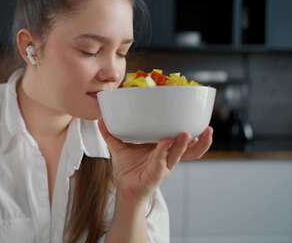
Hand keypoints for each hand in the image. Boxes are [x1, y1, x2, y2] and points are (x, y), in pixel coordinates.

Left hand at [97, 118, 212, 202]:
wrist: (123, 189)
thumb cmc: (128, 169)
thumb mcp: (121, 147)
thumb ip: (111, 134)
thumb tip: (101, 119)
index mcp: (166, 151)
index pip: (185, 143)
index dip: (197, 136)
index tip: (204, 124)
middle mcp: (168, 159)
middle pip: (190, 151)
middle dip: (201, 142)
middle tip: (207, 129)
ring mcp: (163, 168)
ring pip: (178, 156)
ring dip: (183, 145)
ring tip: (186, 134)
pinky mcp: (154, 176)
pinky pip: (161, 163)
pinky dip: (163, 152)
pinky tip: (164, 143)